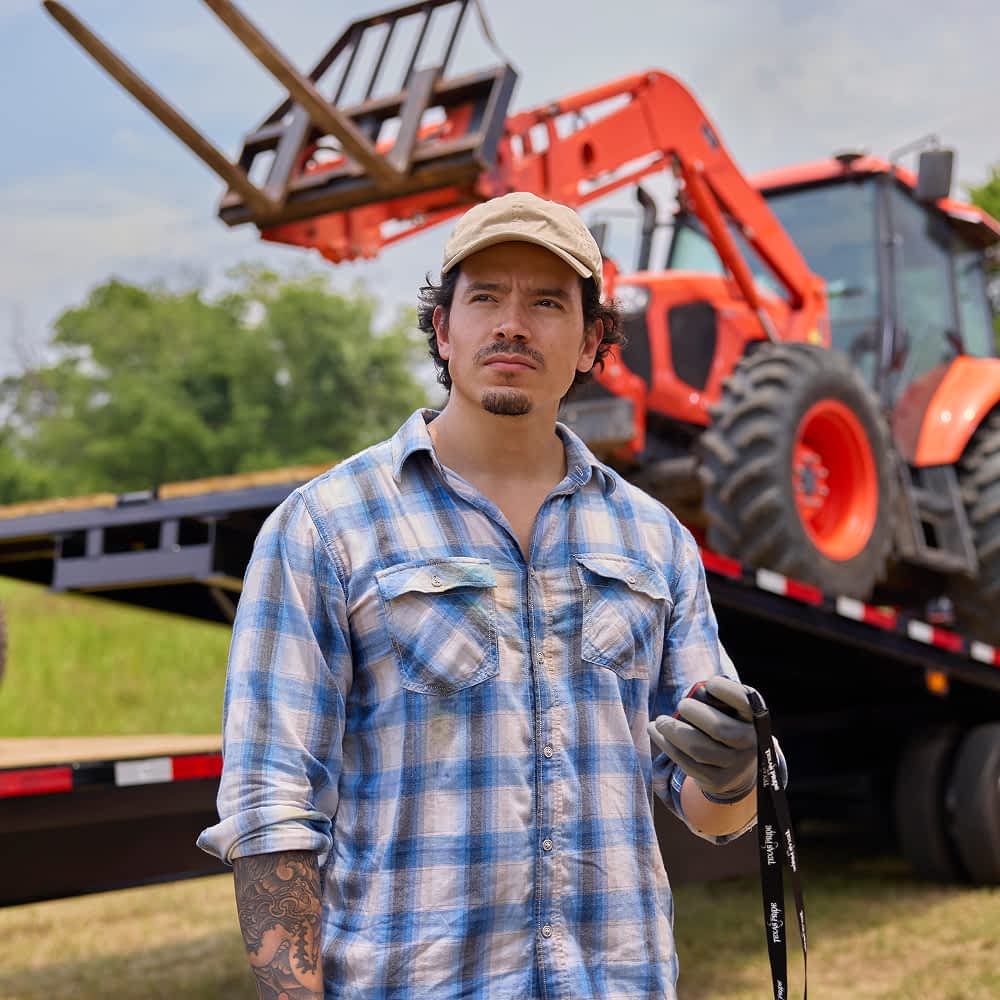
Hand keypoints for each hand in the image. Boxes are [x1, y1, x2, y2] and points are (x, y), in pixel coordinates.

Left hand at [647, 675, 757, 801]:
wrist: (741, 767)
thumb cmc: (729, 724)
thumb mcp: (732, 709)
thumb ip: (715, 698)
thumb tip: (688, 694)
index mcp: (754, 719)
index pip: (744, 702)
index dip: (726, 690)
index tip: (710, 684)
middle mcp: (749, 743)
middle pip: (719, 729)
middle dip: (694, 713)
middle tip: (681, 704)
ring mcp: (734, 766)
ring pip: (698, 750)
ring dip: (673, 732)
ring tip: (660, 722)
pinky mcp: (717, 781)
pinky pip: (687, 764)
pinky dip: (667, 746)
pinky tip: (656, 733)